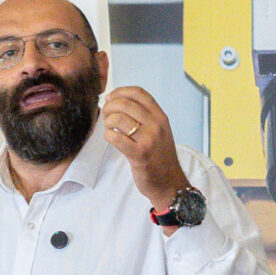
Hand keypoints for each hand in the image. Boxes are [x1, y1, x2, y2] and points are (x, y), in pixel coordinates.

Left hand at [100, 86, 187, 209]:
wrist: (170, 183)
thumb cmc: (159, 157)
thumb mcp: (159, 131)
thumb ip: (144, 117)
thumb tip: (116, 101)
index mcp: (161, 117)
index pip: (139, 93)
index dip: (120, 91)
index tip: (111, 97)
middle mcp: (156, 126)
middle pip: (126, 104)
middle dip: (109, 106)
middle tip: (105, 115)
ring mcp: (148, 140)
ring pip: (119, 119)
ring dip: (107, 121)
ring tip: (109, 128)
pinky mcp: (139, 155)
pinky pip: (116, 138)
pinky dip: (108, 135)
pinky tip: (111, 138)